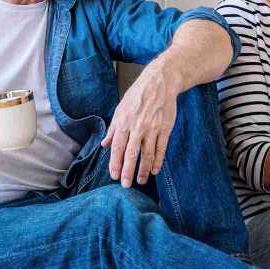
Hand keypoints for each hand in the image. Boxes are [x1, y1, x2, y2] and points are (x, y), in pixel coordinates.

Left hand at [102, 61, 177, 187]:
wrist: (160, 83)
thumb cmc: (138, 95)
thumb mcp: (120, 109)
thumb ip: (113, 128)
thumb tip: (104, 144)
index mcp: (124, 123)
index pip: (118, 148)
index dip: (115, 163)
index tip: (114, 176)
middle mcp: (137, 128)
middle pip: (131, 154)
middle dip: (128, 171)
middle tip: (126, 185)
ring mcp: (152, 129)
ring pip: (147, 154)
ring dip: (143, 170)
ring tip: (140, 181)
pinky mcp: (165, 129)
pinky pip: (161, 148)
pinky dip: (158, 160)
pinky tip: (155, 170)